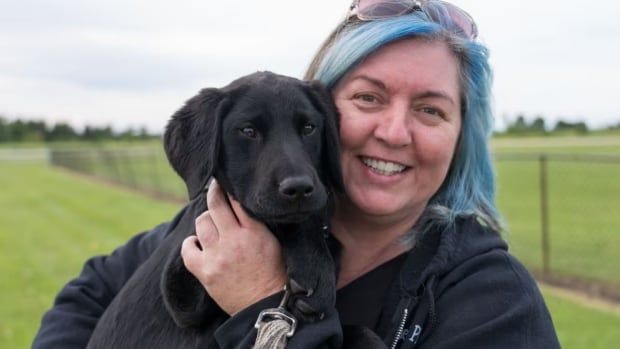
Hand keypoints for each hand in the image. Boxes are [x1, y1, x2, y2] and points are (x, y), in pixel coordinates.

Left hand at [181, 180, 286, 315]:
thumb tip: (242, 204)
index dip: (228, 189)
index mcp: (254, 232)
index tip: (224, 182)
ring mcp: (217, 256)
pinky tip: (198, 243)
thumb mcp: (273, 242)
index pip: (236, 200)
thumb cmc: (274, 274)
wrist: (265, 306)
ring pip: (202, 223)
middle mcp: (233, 240)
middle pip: (215, 205)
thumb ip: (258, 224)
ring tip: (211, 224)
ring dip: (206, 220)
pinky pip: (187, 248)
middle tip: (214, 190)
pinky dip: (191, 243)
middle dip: (214, 194)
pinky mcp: (204, 271)